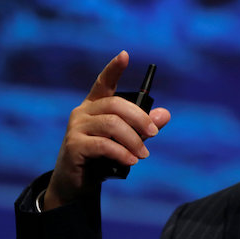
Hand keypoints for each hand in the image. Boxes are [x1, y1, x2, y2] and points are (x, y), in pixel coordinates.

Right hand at [44, 51, 170, 209]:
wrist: (77, 183)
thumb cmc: (103, 156)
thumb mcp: (127, 139)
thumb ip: (144, 126)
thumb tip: (166, 115)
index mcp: (96, 105)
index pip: (104, 82)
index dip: (114, 68)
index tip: (125, 55)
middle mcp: (83, 111)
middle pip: (115, 105)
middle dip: (140, 119)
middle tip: (154, 134)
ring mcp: (76, 128)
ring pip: (111, 125)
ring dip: (133, 140)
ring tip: (143, 154)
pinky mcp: (73, 146)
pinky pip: (103, 144)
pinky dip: (121, 152)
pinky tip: (131, 161)